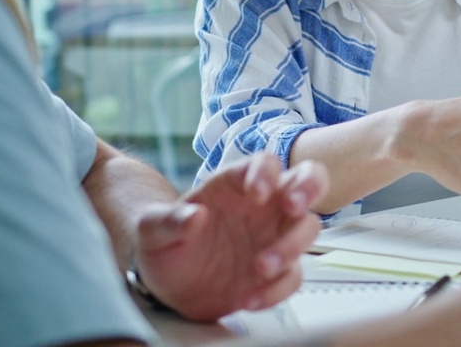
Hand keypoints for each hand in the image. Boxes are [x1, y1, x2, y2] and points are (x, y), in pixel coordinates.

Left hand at [132, 153, 327, 321]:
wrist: (168, 284)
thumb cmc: (164, 244)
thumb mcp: (151, 230)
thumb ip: (168, 221)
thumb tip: (193, 215)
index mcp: (236, 184)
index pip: (264, 163)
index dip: (265, 173)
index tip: (256, 192)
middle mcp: (264, 205)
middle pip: (306, 180)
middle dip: (309, 187)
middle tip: (295, 206)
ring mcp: (274, 236)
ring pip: (307, 228)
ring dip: (292, 246)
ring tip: (261, 267)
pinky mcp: (277, 271)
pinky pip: (293, 276)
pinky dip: (278, 289)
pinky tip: (251, 298)